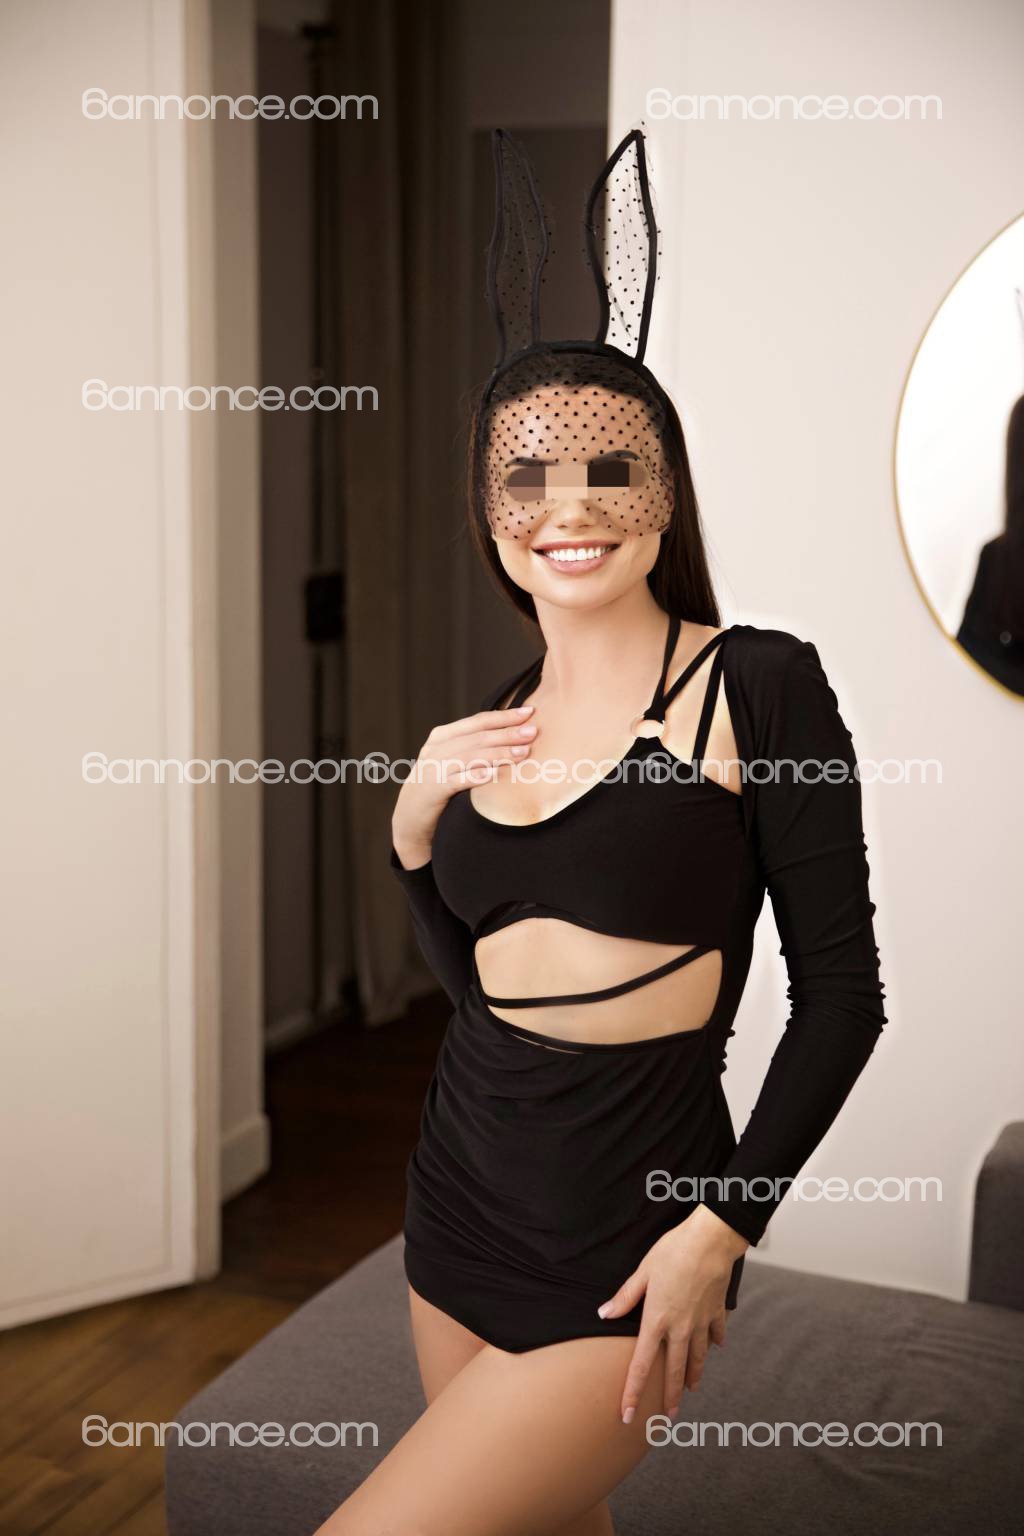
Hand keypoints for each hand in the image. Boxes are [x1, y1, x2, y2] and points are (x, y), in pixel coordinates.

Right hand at [391, 703, 536, 867]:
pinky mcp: (432, 790)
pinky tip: (495, 773)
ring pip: (470, 756)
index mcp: (443, 736)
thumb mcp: (452, 761)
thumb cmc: (440, 787)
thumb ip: (473, 747)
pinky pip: (458, 780)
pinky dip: (477, 776)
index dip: (504, 716)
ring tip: (523, 752)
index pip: (478, 721)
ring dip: (498, 753)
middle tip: (533, 732)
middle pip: (477, 737)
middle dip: (507, 733)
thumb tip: (514, 736)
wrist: (410, 818)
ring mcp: (433, 768)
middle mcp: (437, 749)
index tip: (529, 712)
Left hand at [597, 1205, 748, 1423]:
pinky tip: (715, 1347)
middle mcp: (680, 1329)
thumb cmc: (673, 1251)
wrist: (710, 1241)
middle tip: (667, 1417)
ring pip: (697, 1358)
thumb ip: (625, 1297)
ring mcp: (701, 1323)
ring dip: (693, 1375)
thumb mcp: (644, 1272)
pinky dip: (714, 1343)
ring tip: (691, 1389)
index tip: (628, 1415)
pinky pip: (715, 1334)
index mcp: (657, 1320)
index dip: (632, 1392)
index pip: (640, 1365)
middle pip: (673, 1372)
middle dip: (669, 1397)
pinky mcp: (717, 1312)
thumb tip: (604, 1314)